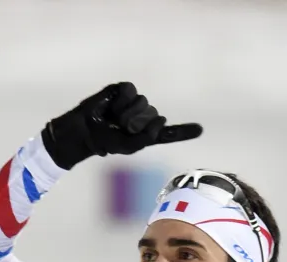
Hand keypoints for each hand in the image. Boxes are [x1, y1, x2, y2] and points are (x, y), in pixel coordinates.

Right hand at [41, 81, 202, 169]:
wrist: (86, 131)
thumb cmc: (106, 141)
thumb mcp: (130, 146)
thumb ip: (149, 136)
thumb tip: (162, 118)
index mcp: (146, 133)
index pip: (168, 133)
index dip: (184, 131)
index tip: (200, 130)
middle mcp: (143, 116)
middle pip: (154, 116)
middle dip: (138, 124)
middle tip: (121, 128)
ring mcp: (134, 102)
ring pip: (144, 103)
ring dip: (128, 114)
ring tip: (115, 119)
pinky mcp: (123, 89)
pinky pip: (130, 91)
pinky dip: (121, 100)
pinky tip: (111, 105)